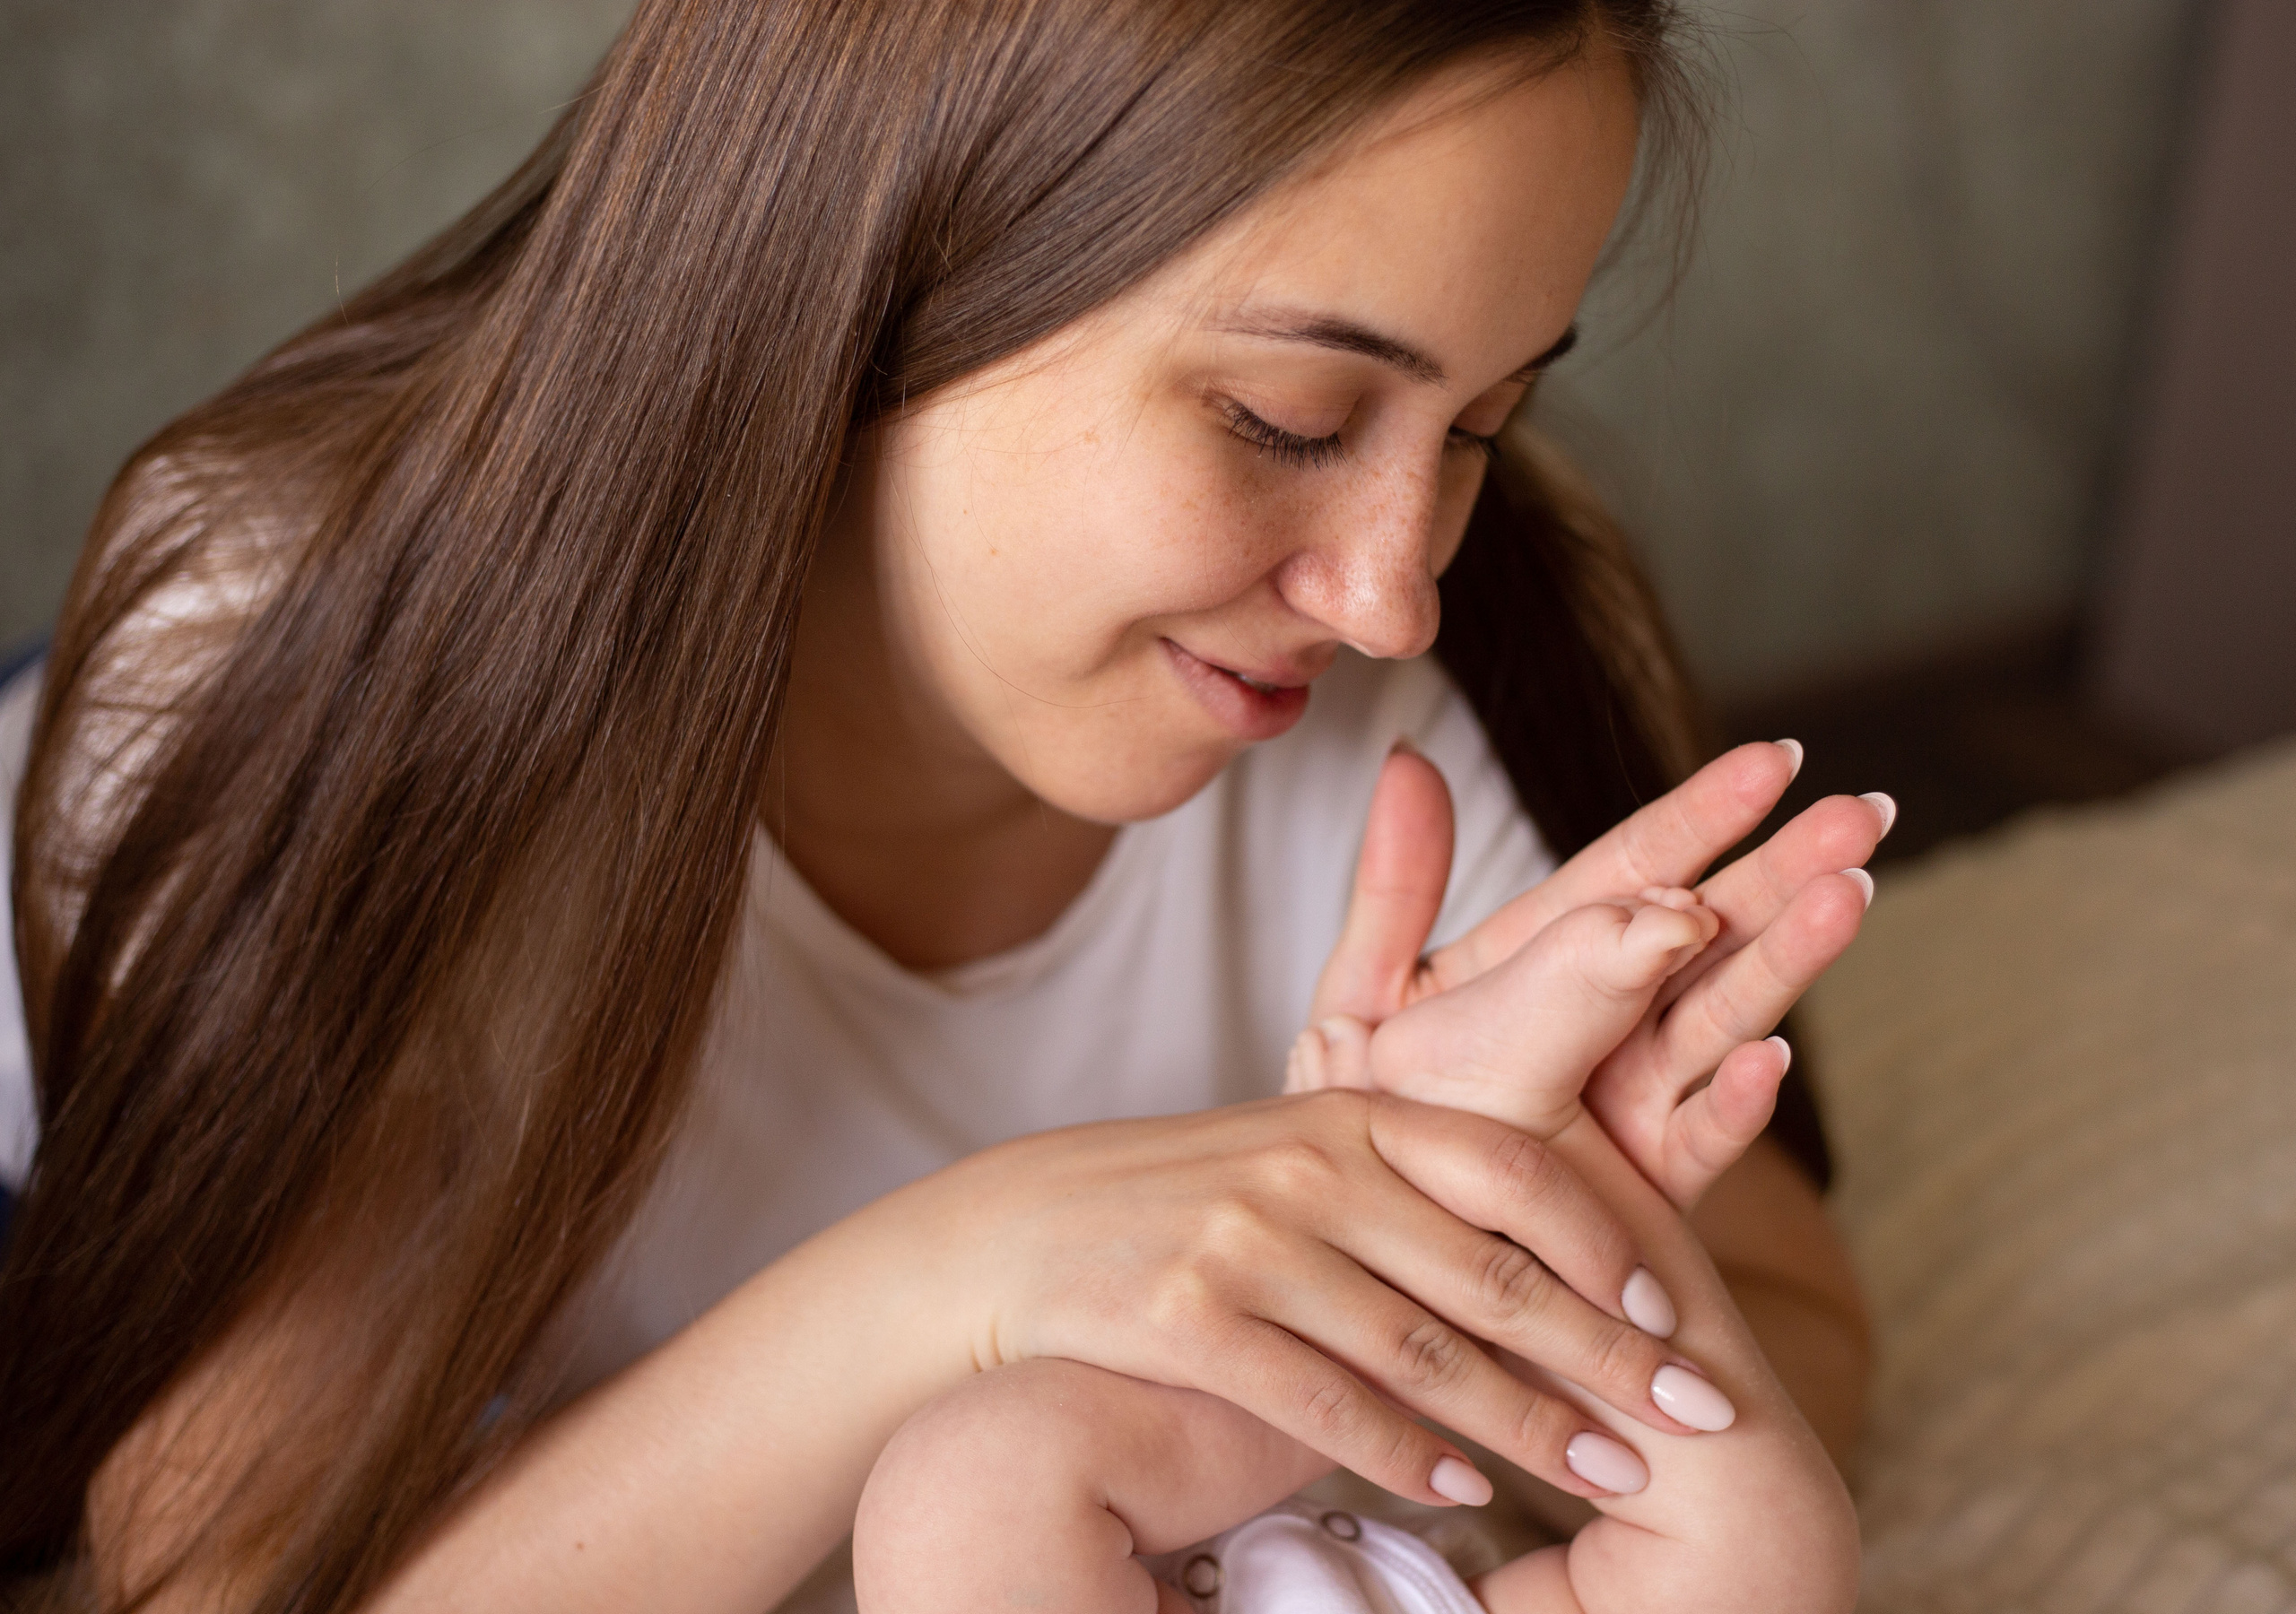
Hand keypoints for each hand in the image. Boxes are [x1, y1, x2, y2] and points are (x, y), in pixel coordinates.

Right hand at [900, 1090, 1737, 1508]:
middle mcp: (1309, 1165)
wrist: (1020, 1230)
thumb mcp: (1295, 1152)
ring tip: (1610, 1473)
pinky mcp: (1189, 1315)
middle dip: (1606, 1349)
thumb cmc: (1184, 1196)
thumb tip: (1547, 1247)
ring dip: (1527, 1420)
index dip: (1604, 1238)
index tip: (1674, 1310)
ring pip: (1421, 1345)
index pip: (1511, 1166)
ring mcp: (1247, 1239)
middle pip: (1490, 1268)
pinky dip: (1403, 1452)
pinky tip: (1465, 1491)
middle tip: (1695, 1410)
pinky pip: (1322, 1400)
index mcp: (1352, 1111)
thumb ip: (1405, 1179)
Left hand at [1308, 742, 1888, 1206]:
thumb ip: (1395, 893)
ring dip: (1781, 964)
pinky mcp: (1636, 1204)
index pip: (1630, 873)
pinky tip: (1765, 1060)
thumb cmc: (1359, 1141)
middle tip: (1869, 814)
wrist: (1373, 1286)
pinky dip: (1726, 1107)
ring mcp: (1629, 1113)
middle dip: (1780, 874)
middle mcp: (1603, 1032)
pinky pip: (1687, 1150)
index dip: (1699, 817)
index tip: (1778, 759)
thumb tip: (1411, 758)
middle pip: (1703, 939)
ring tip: (1849, 898)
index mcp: (1541, 969)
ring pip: (1717, 1023)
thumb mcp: (1363, 1009)